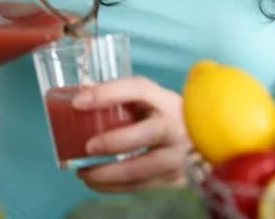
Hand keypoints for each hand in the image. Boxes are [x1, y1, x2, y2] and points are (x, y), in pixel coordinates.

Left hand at [72, 76, 190, 193]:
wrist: (196, 141)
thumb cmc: (159, 116)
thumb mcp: (145, 101)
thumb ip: (118, 98)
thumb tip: (78, 98)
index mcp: (164, 99)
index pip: (138, 89)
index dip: (108, 93)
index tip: (78, 102)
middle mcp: (176, 125)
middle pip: (150, 132)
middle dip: (115, 142)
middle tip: (88, 147)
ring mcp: (179, 155)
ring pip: (144, 167)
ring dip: (109, 172)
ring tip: (83, 172)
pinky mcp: (175, 178)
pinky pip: (142, 185)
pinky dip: (114, 186)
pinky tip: (94, 182)